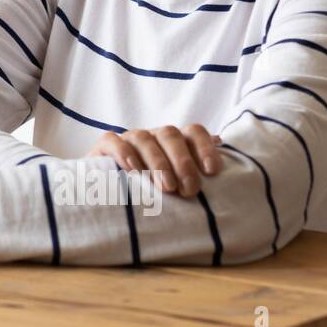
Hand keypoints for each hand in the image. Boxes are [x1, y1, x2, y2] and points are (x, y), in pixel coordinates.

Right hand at [87, 125, 221, 197]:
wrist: (107, 195)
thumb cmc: (152, 192)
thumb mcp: (179, 184)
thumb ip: (199, 172)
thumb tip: (224, 153)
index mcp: (174, 142)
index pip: (193, 131)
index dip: (204, 147)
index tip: (212, 171)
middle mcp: (152, 136)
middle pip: (170, 134)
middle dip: (182, 162)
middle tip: (189, 189)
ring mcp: (128, 140)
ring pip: (143, 138)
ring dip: (157, 161)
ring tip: (166, 187)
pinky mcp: (103, 149)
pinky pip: (113, 141)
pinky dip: (122, 152)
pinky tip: (132, 169)